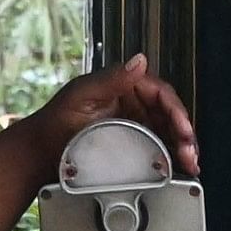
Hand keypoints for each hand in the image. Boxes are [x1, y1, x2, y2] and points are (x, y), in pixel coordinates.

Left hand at [35, 54, 198, 177]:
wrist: (39, 153)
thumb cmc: (55, 122)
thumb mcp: (82, 95)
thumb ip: (112, 79)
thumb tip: (140, 61)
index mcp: (122, 85)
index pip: (160, 93)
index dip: (176, 111)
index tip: (183, 130)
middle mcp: (131, 102)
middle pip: (169, 115)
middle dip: (184, 134)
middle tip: (190, 153)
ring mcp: (132, 124)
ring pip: (167, 133)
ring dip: (181, 148)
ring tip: (190, 164)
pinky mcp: (131, 144)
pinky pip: (157, 148)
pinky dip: (170, 157)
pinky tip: (179, 168)